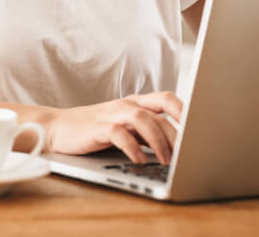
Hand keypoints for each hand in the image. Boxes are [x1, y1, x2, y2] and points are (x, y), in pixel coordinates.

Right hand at [45, 91, 183, 164]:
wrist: (58, 128)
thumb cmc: (95, 129)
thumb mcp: (125, 127)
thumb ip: (147, 131)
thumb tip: (177, 147)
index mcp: (136, 102)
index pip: (167, 98)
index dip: (185, 110)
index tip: (201, 128)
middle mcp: (126, 105)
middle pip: (159, 111)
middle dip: (176, 134)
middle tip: (186, 154)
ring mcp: (112, 114)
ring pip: (142, 119)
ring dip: (158, 141)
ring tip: (166, 160)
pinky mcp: (97, 128)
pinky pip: (119, 134)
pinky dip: (133, 147)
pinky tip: (140, 160)